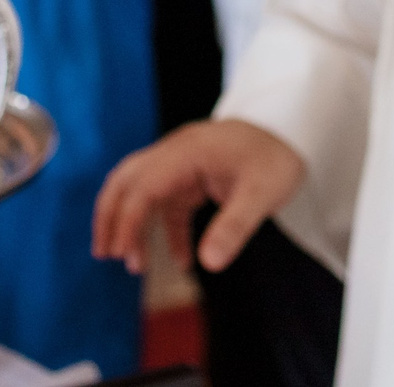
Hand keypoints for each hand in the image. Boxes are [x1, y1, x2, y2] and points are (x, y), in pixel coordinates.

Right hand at [92, 119, 303, 274]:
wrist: (290, 129)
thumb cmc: (276, 155)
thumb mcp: (263, 193)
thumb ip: (234, 227)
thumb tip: (208, 264)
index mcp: (186, 152)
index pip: (143, 186)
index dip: (127, 220)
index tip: (121, 253)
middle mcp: (176, 153)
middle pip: (126, 180)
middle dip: (111, 215)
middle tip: (103, 252)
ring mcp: (182, 163)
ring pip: (142, 191)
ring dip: (132, 223)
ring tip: (131, 263)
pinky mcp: (192, 175)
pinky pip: (169, 204)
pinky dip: (168, 231)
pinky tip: (182, 261)